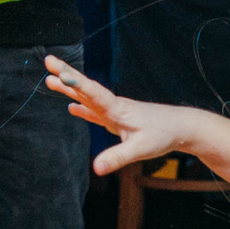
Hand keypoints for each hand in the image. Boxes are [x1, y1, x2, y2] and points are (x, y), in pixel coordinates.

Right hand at [42, 54, 212, 175]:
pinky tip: (72, 107)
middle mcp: (113, 106)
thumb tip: (96, 168)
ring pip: (88, 97)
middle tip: (47, 60)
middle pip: (85, 88)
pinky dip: (82, 108)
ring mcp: (115, 112)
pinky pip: (95, 111)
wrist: (182, 128)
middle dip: (66, 74)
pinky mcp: (119, 119)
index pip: (91, 92)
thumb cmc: (163, 135)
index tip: (57, 71)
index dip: (73, 82)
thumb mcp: (140, 149)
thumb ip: (117, 158)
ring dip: (70, 89)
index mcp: (116, 109)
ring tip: (50, 81)